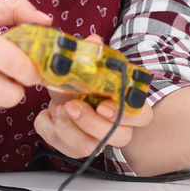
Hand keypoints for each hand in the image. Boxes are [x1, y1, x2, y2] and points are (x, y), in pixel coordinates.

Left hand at [33, 35, 153, 158]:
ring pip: (90, 147)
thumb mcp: (86, 68)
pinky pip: (64, 149)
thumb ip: (90, 56)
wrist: (67, 96)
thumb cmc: (85, 84)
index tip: (103, 104)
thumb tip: (93, 41)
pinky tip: (47, 116)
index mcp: (129, 106)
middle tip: (71, 106)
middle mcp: (118, 128)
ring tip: (56, 110)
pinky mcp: (76, 149)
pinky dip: (49, 132)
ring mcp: (98, 141)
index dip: (127, 115)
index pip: (143, 116)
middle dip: (91, 123)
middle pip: (118, 137)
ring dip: (68, 129)